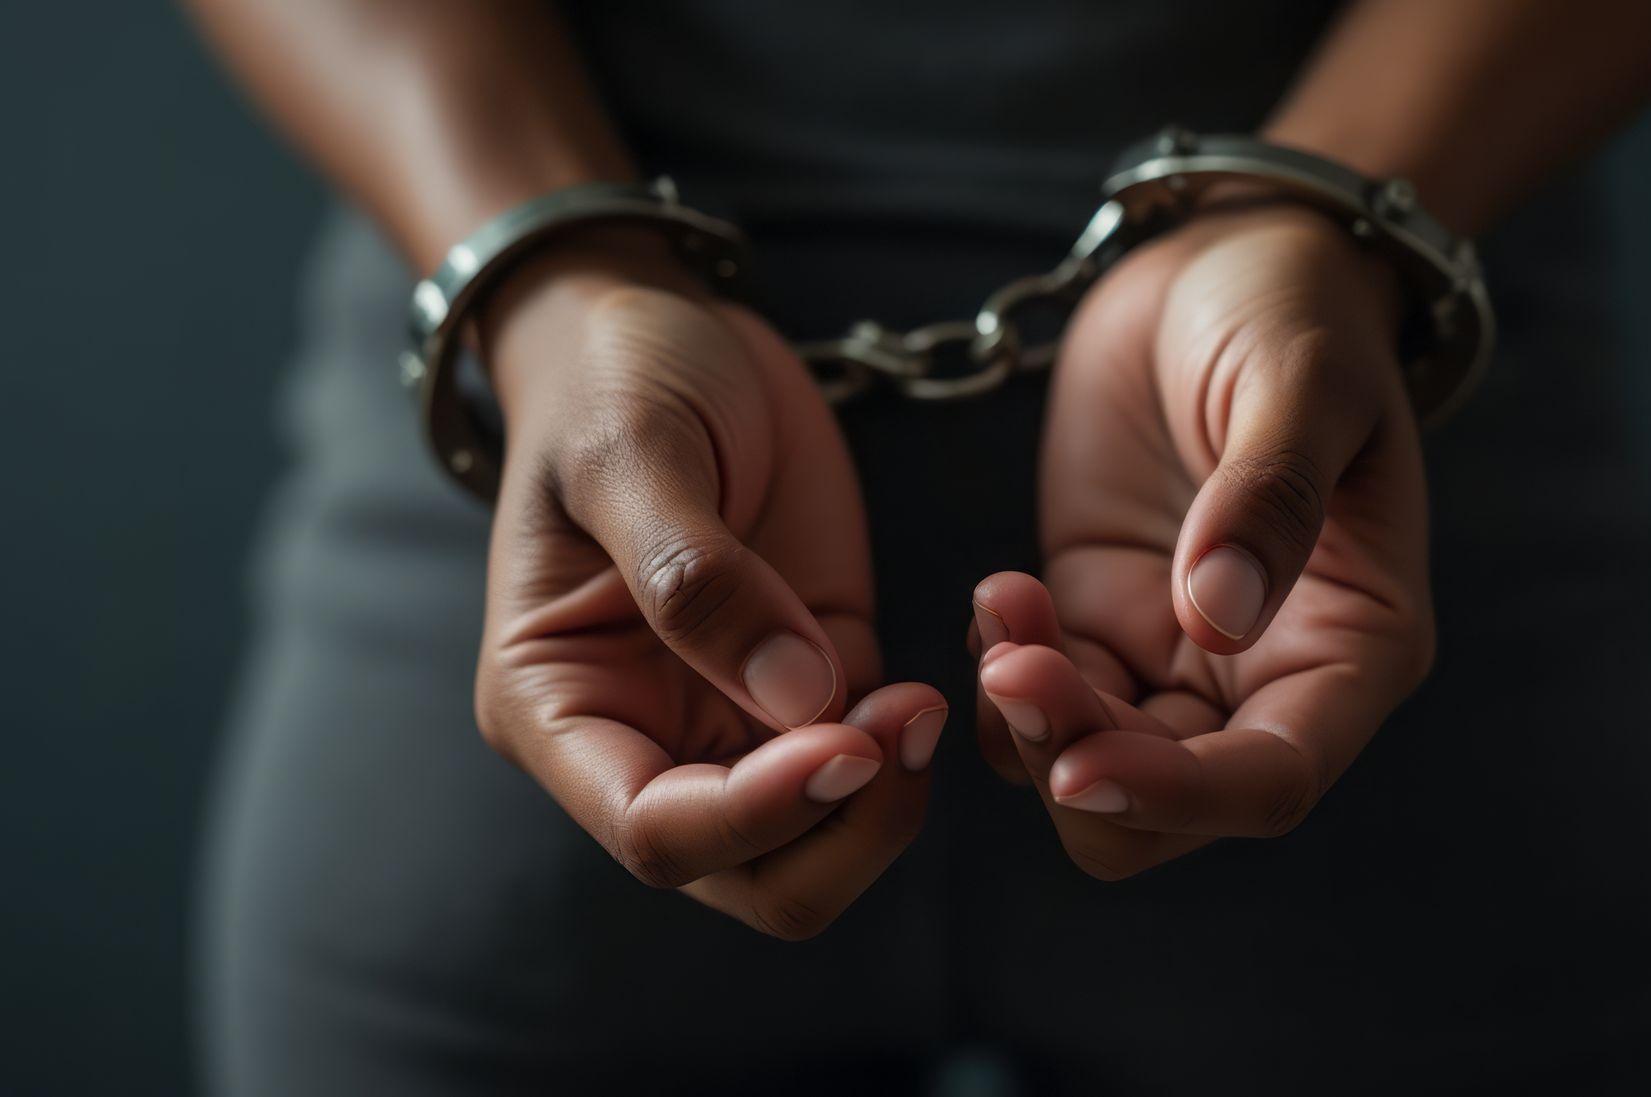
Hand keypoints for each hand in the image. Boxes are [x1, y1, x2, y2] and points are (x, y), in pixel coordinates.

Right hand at [473, 229, 945, 937]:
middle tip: (902, 724)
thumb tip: (798, 702)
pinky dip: (910, 752)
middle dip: (837, 830)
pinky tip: (936, 685)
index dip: (753, 815)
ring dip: (884, 800)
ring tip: (924, 702)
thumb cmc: (610, 379)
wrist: (660, 327)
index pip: (653, 830)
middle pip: (752, 873)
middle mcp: (641, 739)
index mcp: (559, 708)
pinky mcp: (814, 681)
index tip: (843, 741)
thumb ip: (697, 577)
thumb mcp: (632, 451)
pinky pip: (870, 768)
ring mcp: (732, 720)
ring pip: (822, 845)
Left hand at [973, 205, 1433, 877]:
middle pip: (1166, 807)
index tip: (1078, 767)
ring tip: (1003, 603)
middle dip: (1077, 762)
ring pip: (1087, 766)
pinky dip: (1002, 675)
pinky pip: (1035, 705)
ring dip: (1025, 722)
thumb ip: (1269, 498)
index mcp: (1352, 648)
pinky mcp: (1100, 622)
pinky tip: (997, 595)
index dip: (1178, 797)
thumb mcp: (1300, 380)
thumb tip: (1217, 618)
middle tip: (1010, 668)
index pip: (1272, 782)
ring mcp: (1175, 659)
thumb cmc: (1292, 311)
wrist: (1224, 261)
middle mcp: (1267, 678)